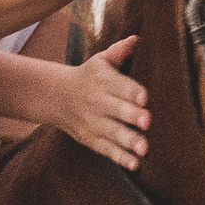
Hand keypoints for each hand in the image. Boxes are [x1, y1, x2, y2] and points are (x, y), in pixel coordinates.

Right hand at [56, 35, 150, 166]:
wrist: (56, 96)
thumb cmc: (89, 76)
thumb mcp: (100, 61)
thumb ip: (119, 51)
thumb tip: (136, 39)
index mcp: (103, 81)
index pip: (119, 85)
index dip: (132, 91)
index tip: (144, 97)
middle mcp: (98, 102)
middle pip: (117, 110)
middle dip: (132, 116)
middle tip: (147, 121)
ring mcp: (94, 123)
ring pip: (112, 132)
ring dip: (129, 141)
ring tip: (144, 148)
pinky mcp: (91, 139)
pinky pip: (106, 149)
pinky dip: (119, 157)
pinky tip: (134, 164)